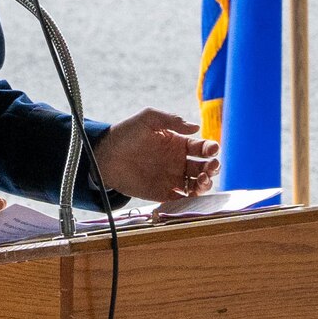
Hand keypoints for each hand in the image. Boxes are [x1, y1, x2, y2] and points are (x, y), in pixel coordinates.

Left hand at [93, 108, 218, 201]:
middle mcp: (179, 162)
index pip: (202, 147)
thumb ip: (171, 120)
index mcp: (179, 143)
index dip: (211, 148)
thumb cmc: (126, 133)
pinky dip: (191, 199)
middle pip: (205, 167)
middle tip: (211, 167)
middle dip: (213, 167)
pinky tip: (192, 194)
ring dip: (206, 184)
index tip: (213, 150)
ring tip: (202, 181)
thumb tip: (196, 127)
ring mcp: (171, 178)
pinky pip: (182, 199)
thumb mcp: (148, 118)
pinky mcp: (162, 193)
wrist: (104, 156)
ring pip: (197, 184)